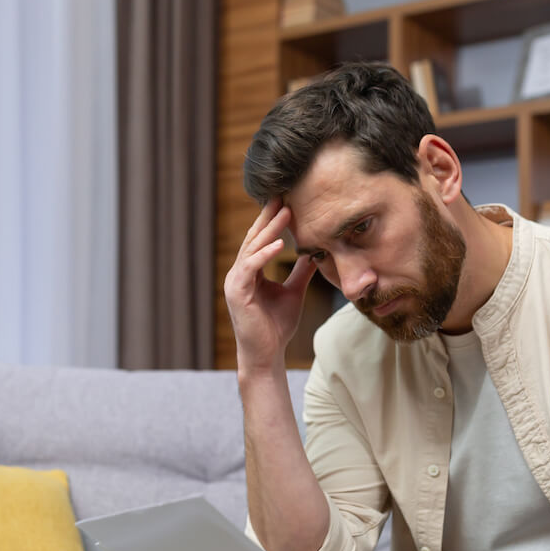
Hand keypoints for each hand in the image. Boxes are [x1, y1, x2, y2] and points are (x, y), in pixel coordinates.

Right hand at [223, 199, 316, 374]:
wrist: (266, 354)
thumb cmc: (277, 327)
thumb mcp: (294, 292)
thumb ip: (300, 273)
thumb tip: (314, 253)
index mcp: (249, 272)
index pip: (260, 240)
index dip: (272, 221)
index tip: (287, 201)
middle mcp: (239, 273)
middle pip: (254, 239)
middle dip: (269, 217)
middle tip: (283, 195)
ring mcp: (235, 283)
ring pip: (252, 249)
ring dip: (269, 230)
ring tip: (285, 213)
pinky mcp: (237, 293)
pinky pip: (250, 268)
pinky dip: (264, 255)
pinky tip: (280, 244)